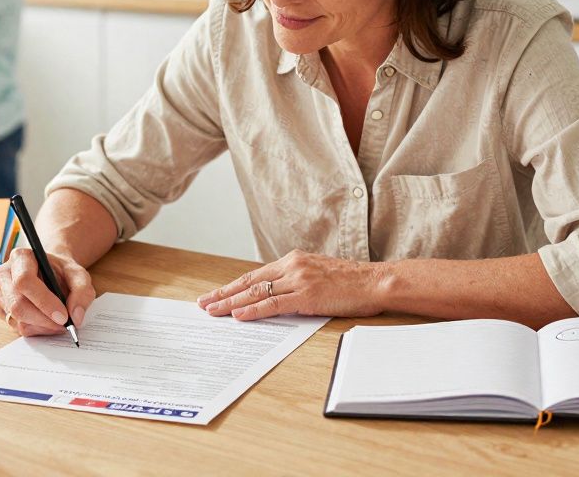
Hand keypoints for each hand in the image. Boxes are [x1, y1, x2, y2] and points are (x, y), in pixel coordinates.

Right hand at [0, 248, 95, 336]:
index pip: (24, 281)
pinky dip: (36, 330)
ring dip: (42, 326)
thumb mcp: (79, 275)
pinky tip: (47, 321)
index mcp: (21, 257)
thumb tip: (75, 317)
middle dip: (44, 320)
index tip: (63, 316)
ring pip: (17, 320)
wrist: (51, 274)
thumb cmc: (62, 272)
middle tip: (64, 325)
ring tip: (58, 321)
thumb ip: (82, 292)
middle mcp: (4, 274)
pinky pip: (16, 328)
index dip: (43, 301)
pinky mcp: (0, 310)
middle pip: (17, 305)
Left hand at [196, 250, 385, 320]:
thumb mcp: (318, 274)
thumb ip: (296, 280)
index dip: (233, 286)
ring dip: (231, 304)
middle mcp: (292, 266)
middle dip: (223, 294)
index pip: (255, 275)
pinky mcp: (307, 295)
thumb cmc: (351, 282)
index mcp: (293, 260)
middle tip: (203, 303)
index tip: (215, 294)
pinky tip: (238, 316)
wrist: (375, 281)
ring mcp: (299, 280)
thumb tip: (276, 295)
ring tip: (213, 311)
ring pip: (256, 293)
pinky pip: (273, 304)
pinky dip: (253, 311)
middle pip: (249, 282)